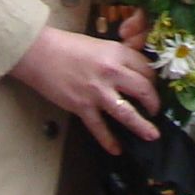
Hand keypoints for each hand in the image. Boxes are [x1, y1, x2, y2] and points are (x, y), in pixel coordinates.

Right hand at [9, 25, 160, 155]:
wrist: (39, 53)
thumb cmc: (67, 45)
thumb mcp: (99, 45)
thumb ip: (117, 58)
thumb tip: (131, 72)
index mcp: (117, 53)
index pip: (146, 68)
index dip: (152, 79)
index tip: (152, 86)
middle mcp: (111, 72)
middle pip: (143, 90)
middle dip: (154, 102)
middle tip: (155, 110)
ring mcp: (97, 92)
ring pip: (127, 113)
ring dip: (142, 126)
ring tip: (152, 135)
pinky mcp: (82, 107)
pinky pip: (99, 128)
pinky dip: (109, 140)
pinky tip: (116, 150)